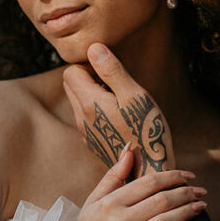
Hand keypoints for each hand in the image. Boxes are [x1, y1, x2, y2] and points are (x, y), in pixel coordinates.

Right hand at [60, 149, 204, 220]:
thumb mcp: (93, 201)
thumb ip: (113, 176)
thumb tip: (129, 148)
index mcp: (110, 203)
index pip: (148, 183)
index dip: (172, 176)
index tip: (188, 175)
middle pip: (161, 201)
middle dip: (185, 193)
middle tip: (200, 191)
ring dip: (186, 212)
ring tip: (200, 205)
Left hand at [63, 43, 173, 175]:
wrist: (149, 172)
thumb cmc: (147, 130)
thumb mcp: (134, 94)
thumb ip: (111, 70)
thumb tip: (93, 48)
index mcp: (88, 103)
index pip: (70, 71)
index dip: (90, 66)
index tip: (111, 74)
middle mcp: (81, 119)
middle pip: (70, 85)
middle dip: (88, 78)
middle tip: (116, 86)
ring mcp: (86, 133)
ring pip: (78, 102)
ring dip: (94, 95)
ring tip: (121, 103)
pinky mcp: (93, 142)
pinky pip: (87, 118)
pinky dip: (98, 111)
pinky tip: (120, 119)